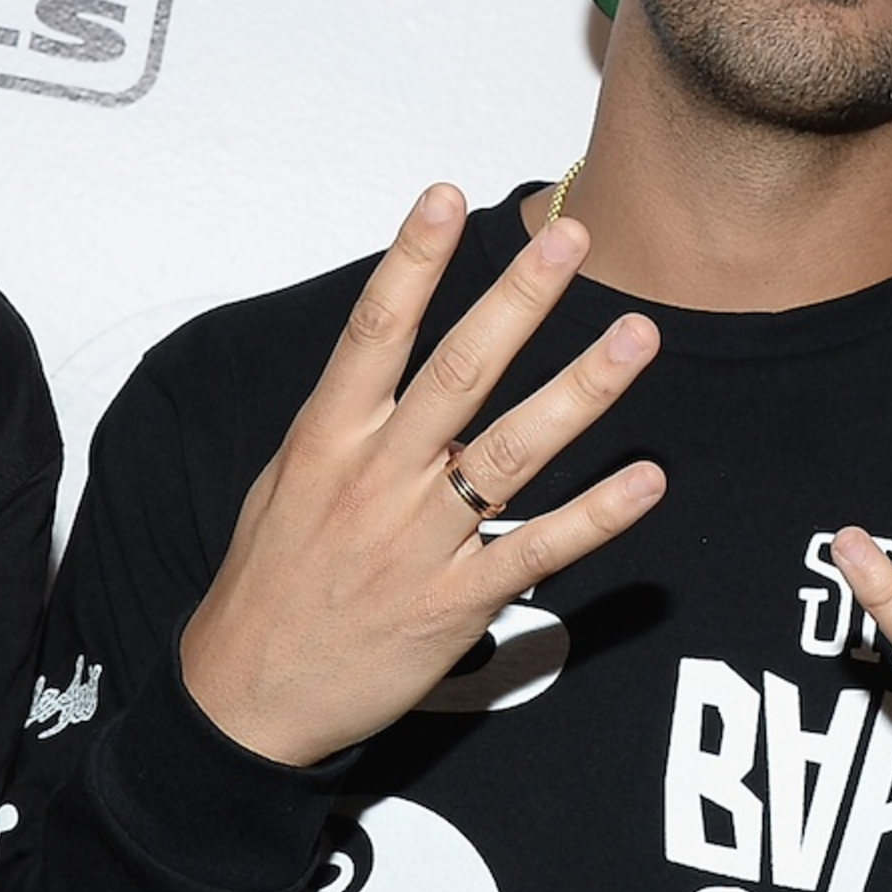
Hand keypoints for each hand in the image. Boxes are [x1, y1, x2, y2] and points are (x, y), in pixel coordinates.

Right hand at [178, 185, 667, 766]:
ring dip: (581, 391)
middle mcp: (377, 479)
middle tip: (572, 240)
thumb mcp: (285, 482)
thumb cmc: (268, 582)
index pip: (375, 331)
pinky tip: (646, 479)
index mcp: (328, 439)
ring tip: (636, 335)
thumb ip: (345, 420)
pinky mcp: (457, 605)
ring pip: (511, 452)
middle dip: (519, 300)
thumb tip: (387, 354)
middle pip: (460, 372)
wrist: (245, 697)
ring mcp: (420, 542)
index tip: (447, 194)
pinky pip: (536, 550)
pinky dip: (596, 516)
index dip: (412, 260)